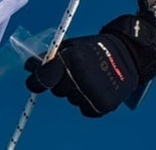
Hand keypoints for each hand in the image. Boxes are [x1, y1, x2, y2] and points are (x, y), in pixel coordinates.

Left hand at [25, 15, 155, 116]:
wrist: (128, 55)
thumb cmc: (92, 48)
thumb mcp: (69, 46)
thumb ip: (47, 57)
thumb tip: (27, 66)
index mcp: (70, 59)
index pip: (43, 78)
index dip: (35, 82)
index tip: (33, 82)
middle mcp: (80, 77)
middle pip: (57, 90)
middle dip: (60, 82)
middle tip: (73, 72)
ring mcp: (93, 93)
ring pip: (71, 100)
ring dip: (75, 92)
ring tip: (89, 78)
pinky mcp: (104, 105)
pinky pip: (85, 110)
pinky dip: (88, 103)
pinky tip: (96, 89)